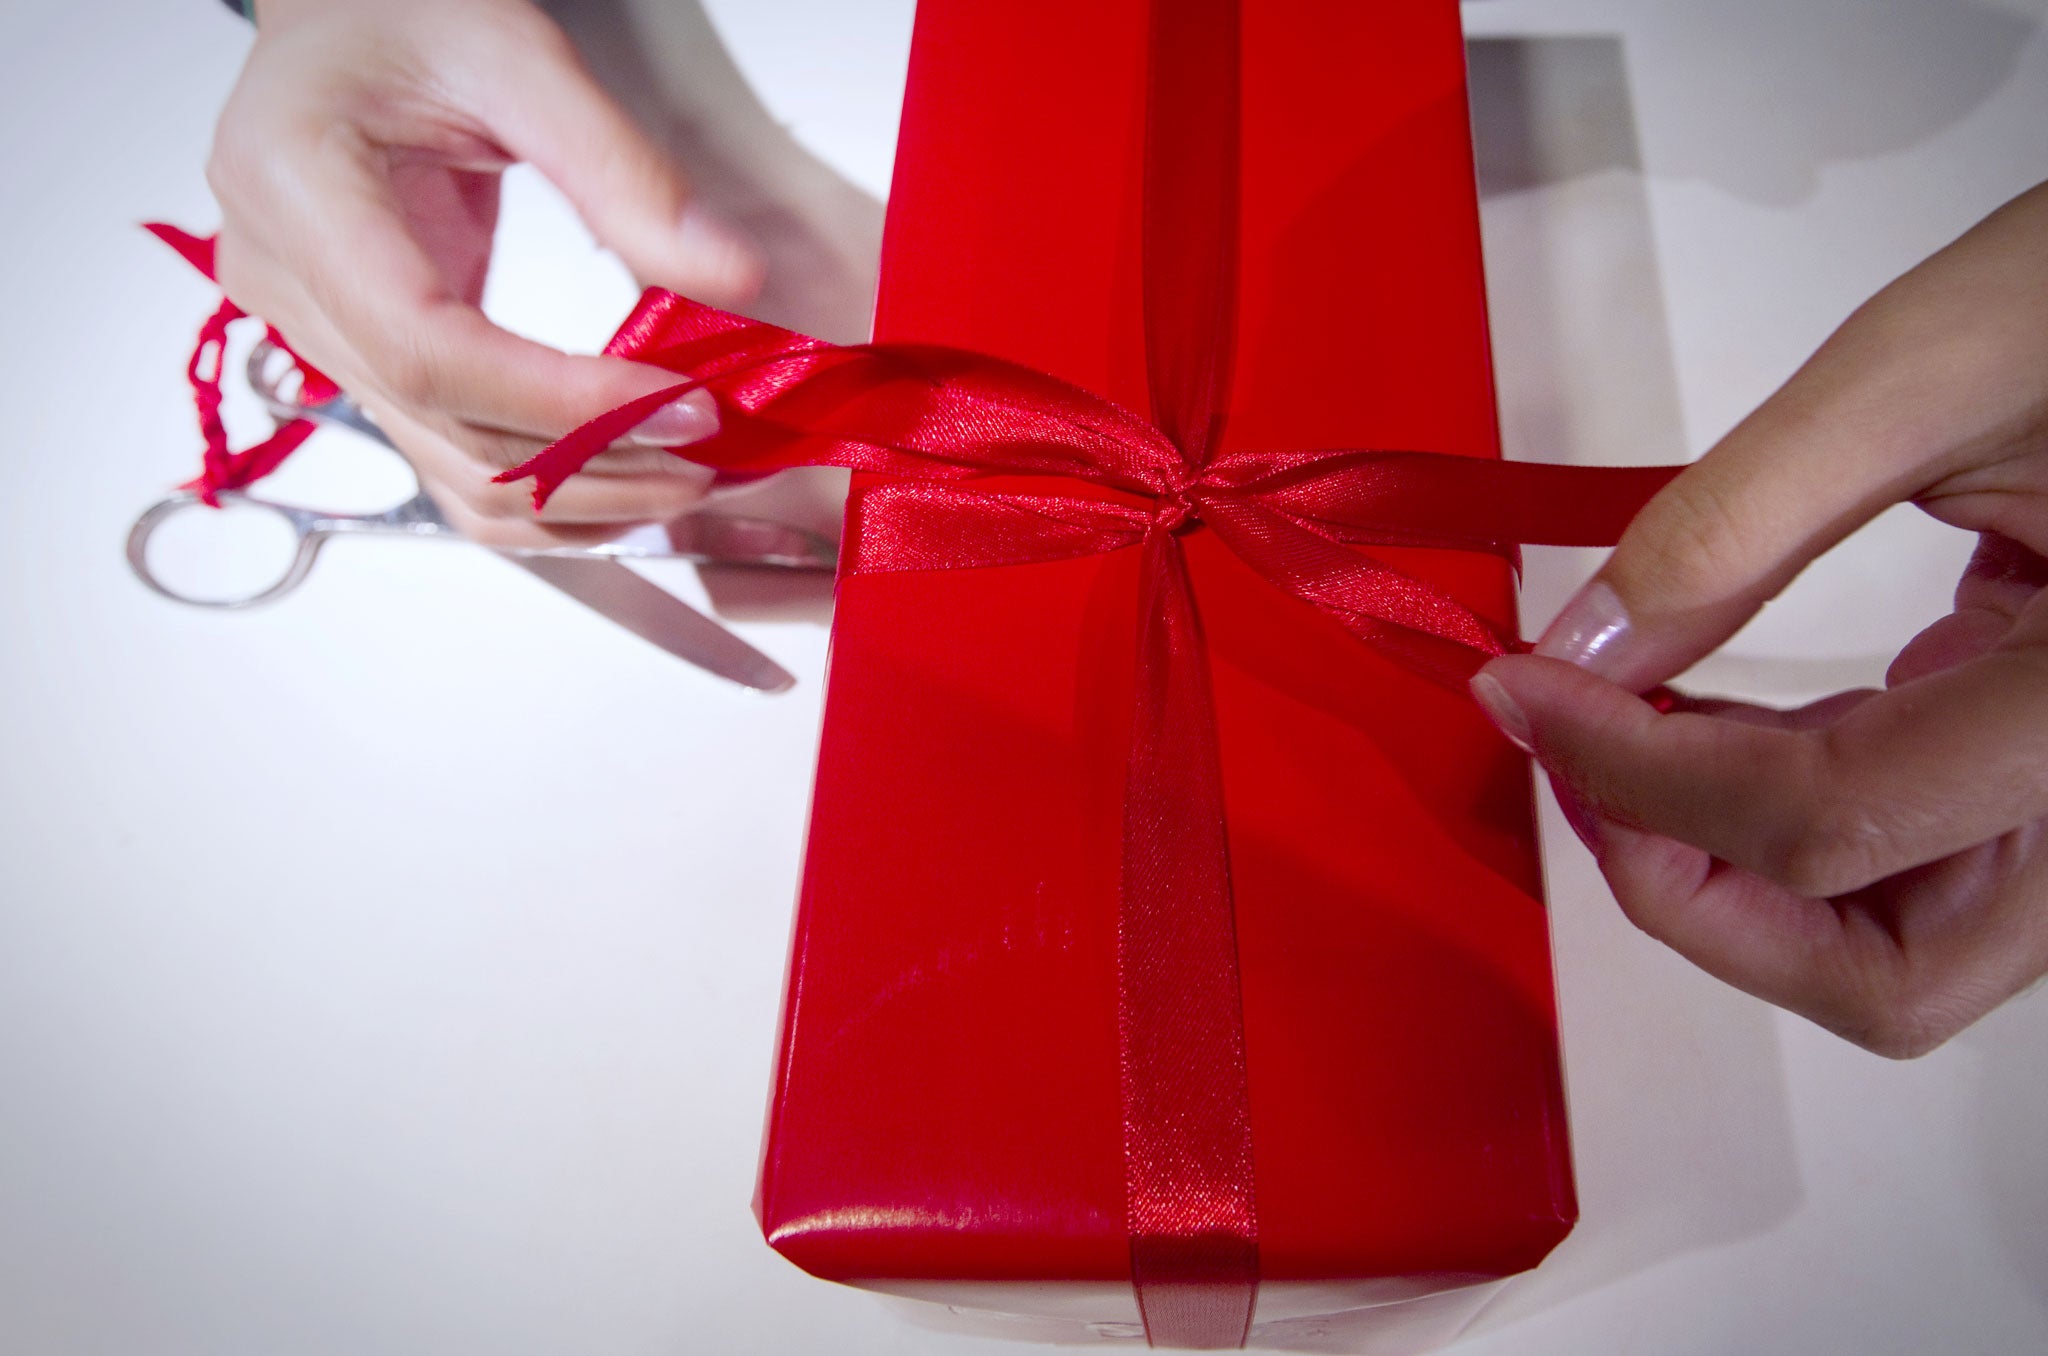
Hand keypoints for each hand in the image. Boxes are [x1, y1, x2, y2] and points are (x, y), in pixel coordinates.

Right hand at [209, 0, 759, 544]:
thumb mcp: (519, 58)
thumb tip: (730, 278)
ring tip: (687, 473)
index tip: (681, 404)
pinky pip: (453, 466)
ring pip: (454, 480)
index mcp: (295, 188)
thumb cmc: (405, 11)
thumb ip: (624, 173)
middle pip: (450, 434)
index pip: (430, 350)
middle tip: (715, 448)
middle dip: (599, 463)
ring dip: (584, 500)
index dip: (563, 403)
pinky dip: (548, 494)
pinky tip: (627, 479)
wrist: (342, 19)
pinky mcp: (361, 364)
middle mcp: (285, 282)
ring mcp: (312, 336)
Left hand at [1470, 181, 2047, 1057]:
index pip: (1835, 818)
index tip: (1520, 692)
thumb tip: (1580, 652)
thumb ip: (1732, 524)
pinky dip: (1795, 814)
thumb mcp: (1924, 374)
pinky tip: (1714, 723)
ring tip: (1627, 740)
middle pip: (1890, 976)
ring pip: (1905, 948)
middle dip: (1701, 895)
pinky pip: (1920, 857)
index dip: (1639, 774)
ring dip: (1738, 874)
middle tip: (1581, 768)